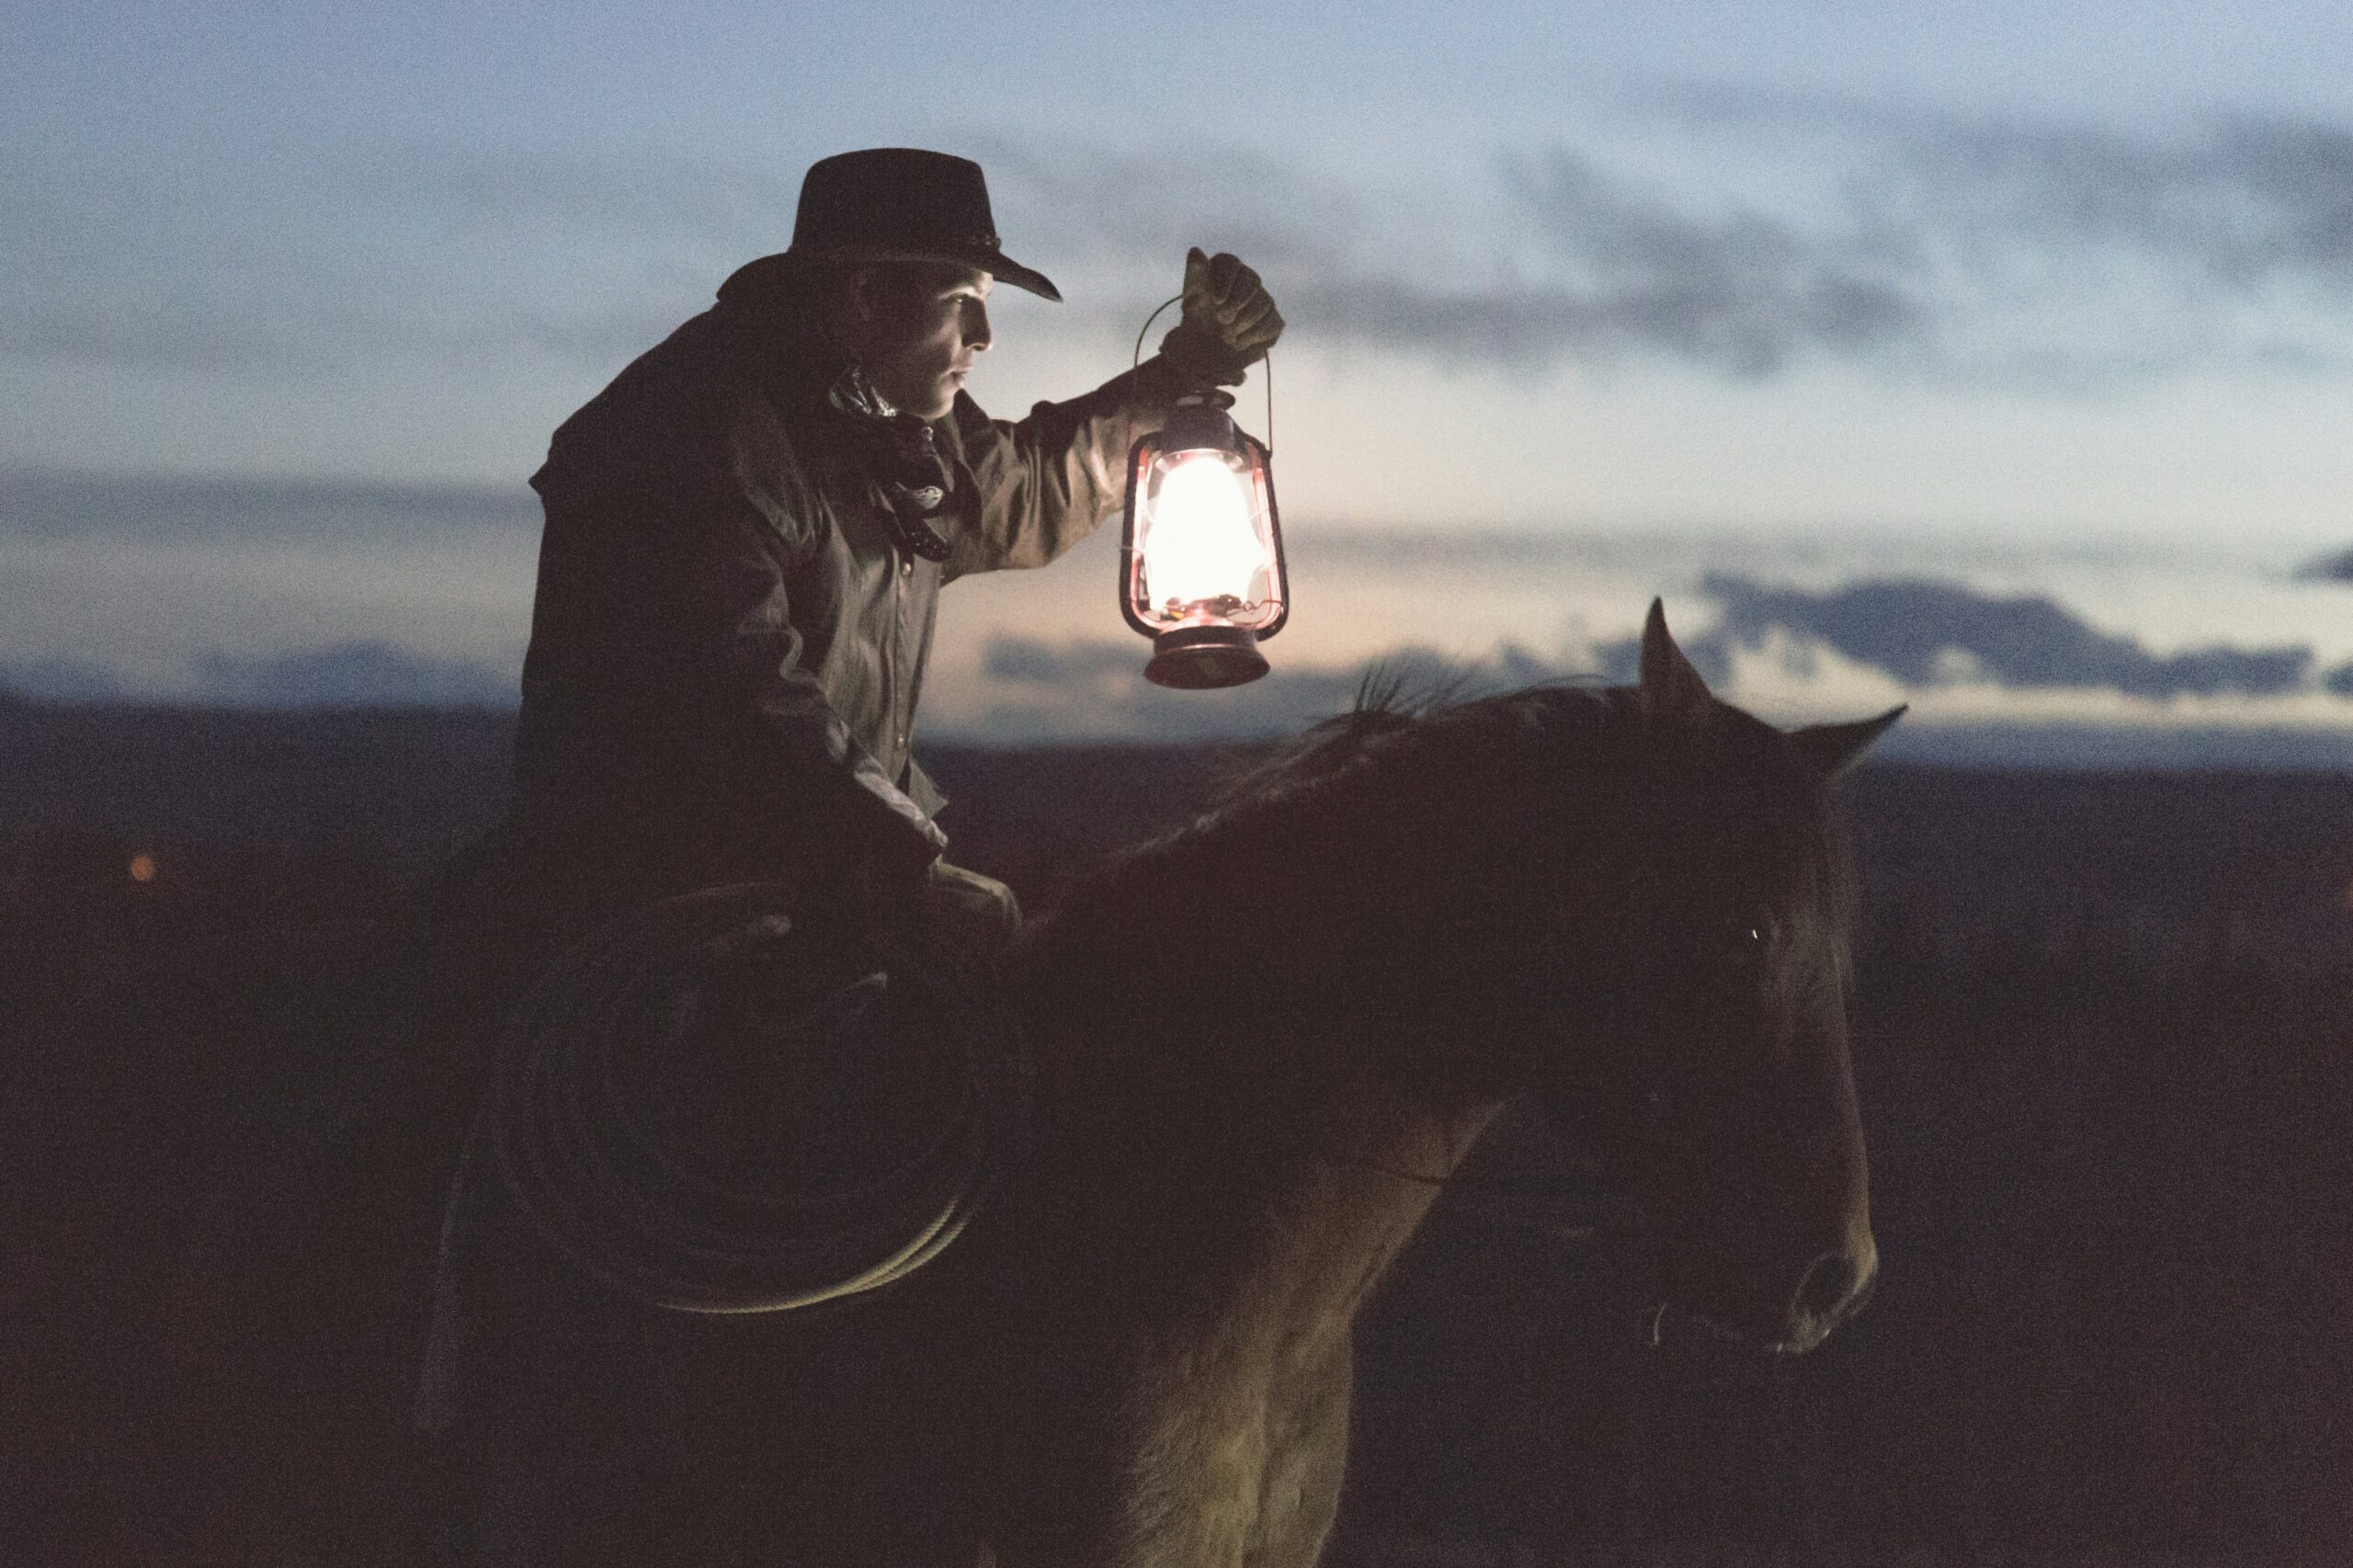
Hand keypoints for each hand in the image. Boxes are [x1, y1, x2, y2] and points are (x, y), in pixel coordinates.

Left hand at [1160, 247, 1282, 386]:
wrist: (1207, 347)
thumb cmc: (1199, 316)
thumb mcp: (1193, 296)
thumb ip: (1196, 274)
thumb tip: (1195, 251)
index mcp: (1228, 267)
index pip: (1231, 264)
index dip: (1225, 282)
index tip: (1215, 301)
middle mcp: (1248, 279)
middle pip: (1252, 280)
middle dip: (1236, 302)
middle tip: (1221, 319)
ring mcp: (1264, 298)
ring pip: (1263, 302)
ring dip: (1243, 322)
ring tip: (1226, 336)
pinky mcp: (1273, 319)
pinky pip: (1272, 322)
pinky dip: (1253, 335)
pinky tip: (1238, 343)